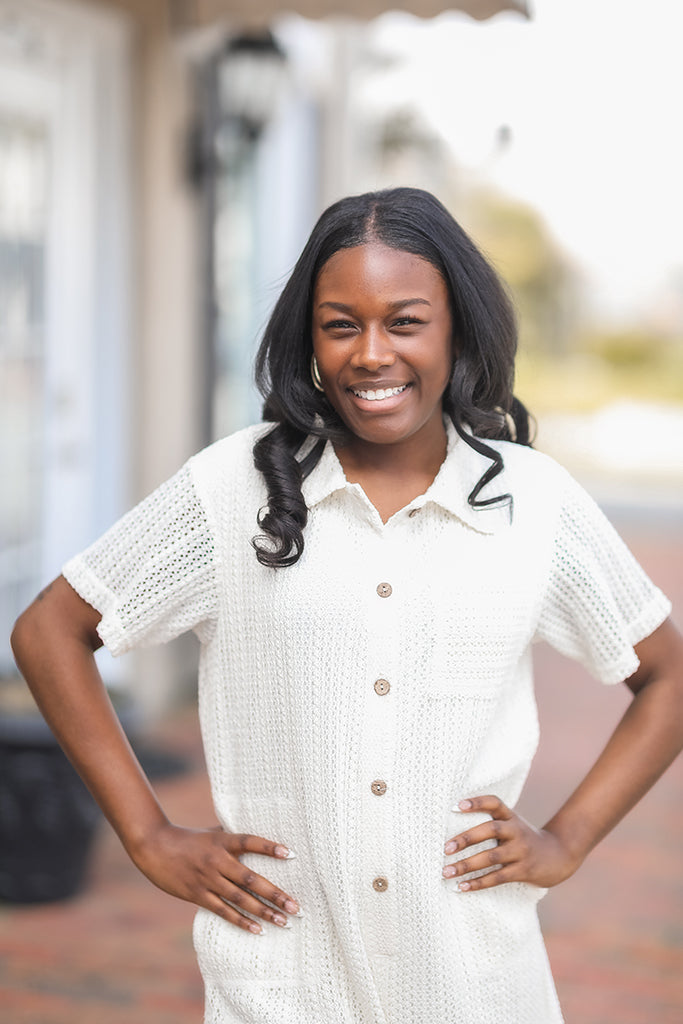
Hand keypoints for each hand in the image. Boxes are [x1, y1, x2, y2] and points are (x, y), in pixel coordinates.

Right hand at [130, 822, 299, 932]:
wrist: (154, 847)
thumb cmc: (188, 838)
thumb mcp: (212, 833)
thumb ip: (232, 837)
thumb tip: (257, 837)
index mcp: (222, 841)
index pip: (250, 842)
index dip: (269, 847)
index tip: (290, 854)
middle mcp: (217, 861)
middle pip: (250, 879)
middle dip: (275, 894)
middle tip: (295, 906)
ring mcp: (207, 879)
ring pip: (239, 899)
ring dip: (263, 911)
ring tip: (283, 921)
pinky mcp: (197, 895)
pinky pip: (222, 911)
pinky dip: (241, 920)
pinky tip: (257, 929)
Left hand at [442, 795, 579, 891]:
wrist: (558, 856)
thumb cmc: (523, 839)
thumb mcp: (512, 825)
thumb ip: (491, 822)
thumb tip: (454, 830)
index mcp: (511, 817)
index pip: (494, 803)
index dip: (477, 802)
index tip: (456, 806)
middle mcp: (516, 831)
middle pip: (490, 830)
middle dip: (466, 839)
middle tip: (446, 848)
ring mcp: (521, 851)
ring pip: (491, 857)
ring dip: (466, 865)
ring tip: (446, 872)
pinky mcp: (523, 871)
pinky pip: (498, 878)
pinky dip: (478, 883)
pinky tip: (461, 887)